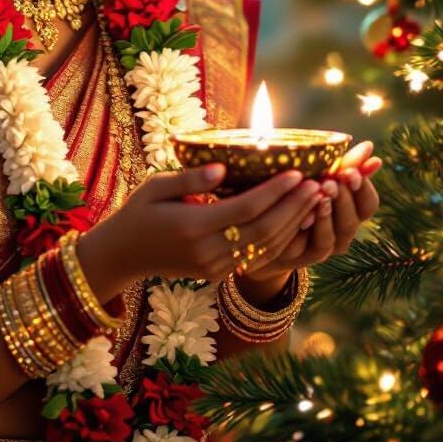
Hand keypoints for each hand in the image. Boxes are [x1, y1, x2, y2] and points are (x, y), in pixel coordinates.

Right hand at [93, 163, 322, 285]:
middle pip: (264, 231)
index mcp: (192, 227)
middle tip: (319, 183)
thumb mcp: (155, 186)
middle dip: (295, 208)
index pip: (246, 209)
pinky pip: (257, 256)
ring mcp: (215, 267)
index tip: (298, 172)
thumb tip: (224, 168)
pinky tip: (296, 219)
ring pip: (266, 247)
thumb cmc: (139, 211)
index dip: (275, 192)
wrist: (123, 255)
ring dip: (295, 224)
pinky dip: (281, 238)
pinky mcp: (218, 273)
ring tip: (315, 199)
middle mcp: (208, 251)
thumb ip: (190, 178)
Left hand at [241, 141, 381, 279]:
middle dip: (347, 196)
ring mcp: (326, 246)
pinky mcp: (306, 257)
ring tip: (324, 192)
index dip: (364, 187)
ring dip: (333, 210)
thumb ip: (340, 164)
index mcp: (347, 209)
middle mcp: (341, 230)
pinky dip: (317, 228)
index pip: (368, 202)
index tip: (352, 170)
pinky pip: (320, 246)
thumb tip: (369, 146)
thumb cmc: (288, 194)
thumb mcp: (313, 176)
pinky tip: (307, 213)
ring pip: (341, 232)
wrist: (257, 228)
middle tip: (336, 179)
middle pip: (357, 217)